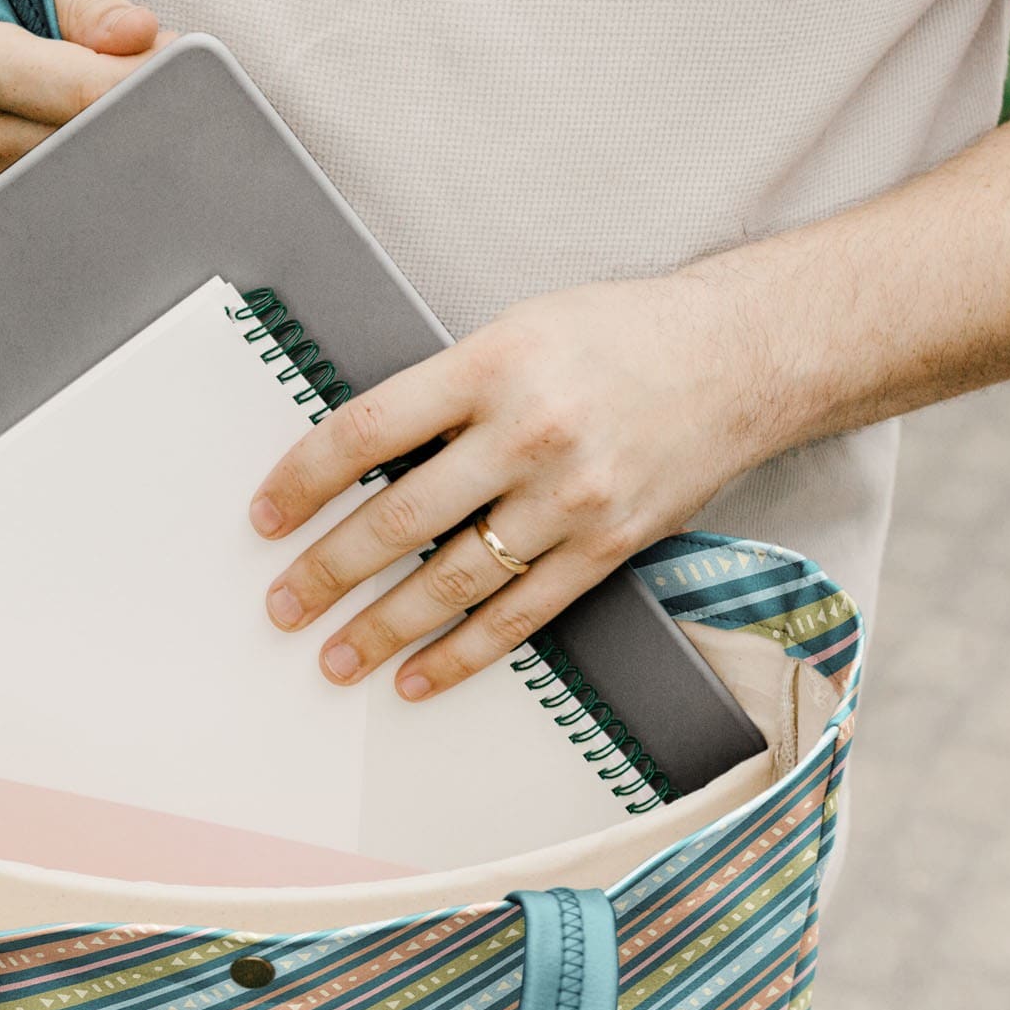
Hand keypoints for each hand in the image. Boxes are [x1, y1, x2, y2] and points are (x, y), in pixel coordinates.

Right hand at [0, 0, 171, 214]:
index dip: (148, 81)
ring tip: (90, 103)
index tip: (181, 65)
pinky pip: (49, 201)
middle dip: (130, 112)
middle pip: (87, 143)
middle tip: (148, 81)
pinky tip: (68, 140)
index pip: (86, 92)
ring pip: (74, 178)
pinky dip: (74, 171)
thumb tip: (145, 36)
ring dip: (103, 145)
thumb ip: (90, 1)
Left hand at [248, 269, 785, 697]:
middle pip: (400, 517)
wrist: (744, 356)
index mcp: (493, 364)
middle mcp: (529, 432)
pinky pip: (519, 616)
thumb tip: (356, 458)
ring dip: (383, 628)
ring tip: (334, 657)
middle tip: (282, 605)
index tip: (265, 517)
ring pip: (453, 579)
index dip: (304, 480)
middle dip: (329, 570)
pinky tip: (417, 678)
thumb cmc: (619, 338)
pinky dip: (462, 654)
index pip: (368, 430)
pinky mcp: (607, 545)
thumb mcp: (518, 331)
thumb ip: (445, 392)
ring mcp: (571, 496)